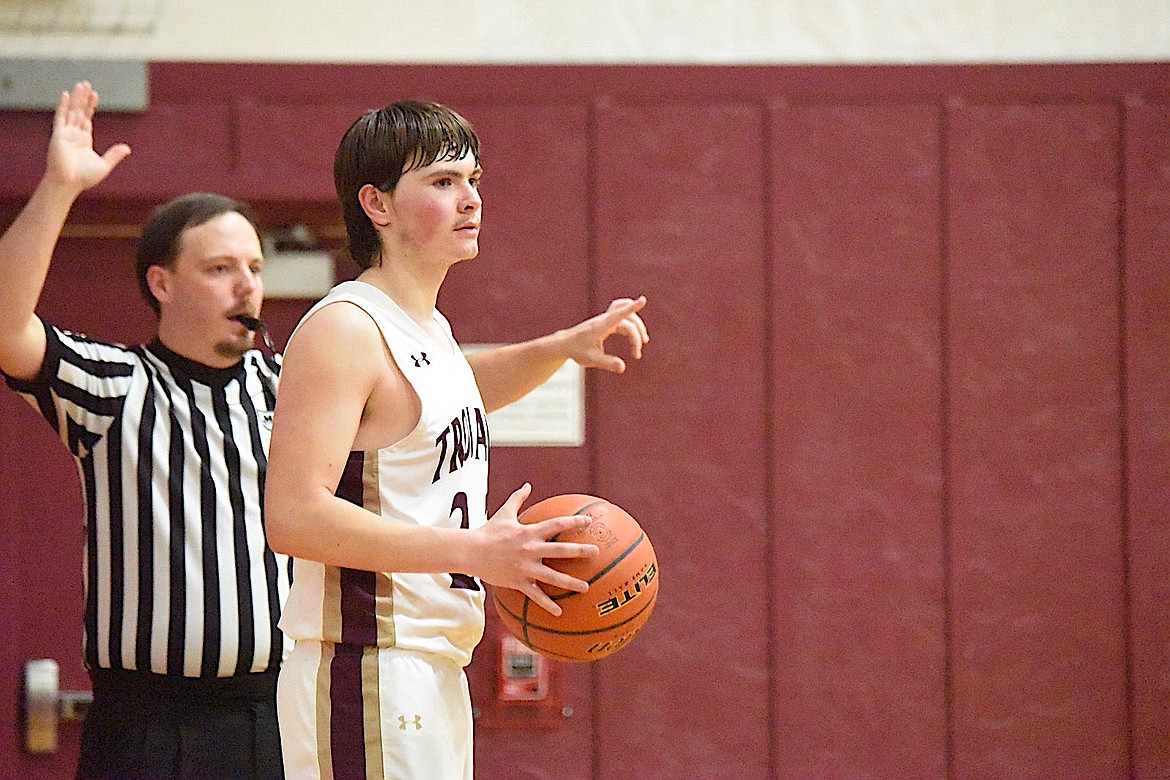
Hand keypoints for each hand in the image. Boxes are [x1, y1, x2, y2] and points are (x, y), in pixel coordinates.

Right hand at [45, 82, 130, 193]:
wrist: (69, 183)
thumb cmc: (84, 178)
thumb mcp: (104, 165)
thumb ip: (114, 155)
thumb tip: (127, 148)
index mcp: (84, 141)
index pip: (87, 119)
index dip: (90, 107)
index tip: (94, 95)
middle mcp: (74, 135)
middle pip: (79, 112)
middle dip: (83, 98)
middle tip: (86, 84)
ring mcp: (65, 134)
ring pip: (72, 111)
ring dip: (76, 98)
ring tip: (81, 85)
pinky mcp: (58, 135)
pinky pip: (60, 117)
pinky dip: (63, 105)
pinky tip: (66, 94)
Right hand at [473, 483, 598, 615]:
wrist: (470, 551)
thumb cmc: (488, 531)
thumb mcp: (504, 513)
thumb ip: (518, 499)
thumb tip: (527, 485)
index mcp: (529, 532)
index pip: (557, 524)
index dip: (574, 521)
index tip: (589, 521)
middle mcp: (530, 549)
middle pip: (561, 550)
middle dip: (580, 551)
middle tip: (596, 552)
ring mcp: (525, 567)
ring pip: (553, 577)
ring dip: (571, 583)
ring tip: (586, 587)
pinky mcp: (518, 581)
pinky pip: (535, 595)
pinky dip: (547, 604)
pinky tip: (559, 612)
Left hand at [561, 296, 648, 373]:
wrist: (565, 343)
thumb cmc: (577, 351)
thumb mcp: (591, 360)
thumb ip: (607, 363)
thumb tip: (623, 367)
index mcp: (601, 326)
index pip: (619, 315)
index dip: (632, 308)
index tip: (643, 300)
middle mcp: (605, 320)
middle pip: (628, 321)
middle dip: (636, 336)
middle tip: (636, 355)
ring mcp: (606, 319)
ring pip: (627, 317)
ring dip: (637, 328)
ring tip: (644, 341)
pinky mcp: (606, 321)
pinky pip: (623, 315)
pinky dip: (632, 323)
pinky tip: (635, 335)